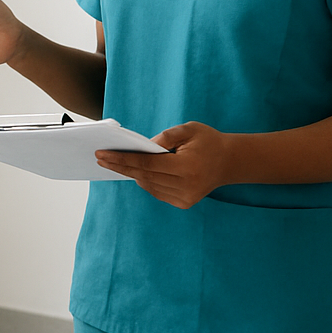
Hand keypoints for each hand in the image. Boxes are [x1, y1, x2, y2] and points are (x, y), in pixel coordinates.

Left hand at [95, 122, 229, 207]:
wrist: (230, 162)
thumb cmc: (208, 141)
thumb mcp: (189, 129)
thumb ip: (165, 137)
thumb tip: (142, 147)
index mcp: (187, 165)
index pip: (146, 163)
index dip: (122, 159)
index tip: (103, 154)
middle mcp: (186, 185)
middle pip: (144, 176)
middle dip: (120, 167)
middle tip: (101, 159)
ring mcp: (185, 197)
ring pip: (149, 185)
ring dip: (132, 174)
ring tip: (116, 163)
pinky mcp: (184, 203)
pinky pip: (157, 192)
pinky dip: (146, 181)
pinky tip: (138, 172)